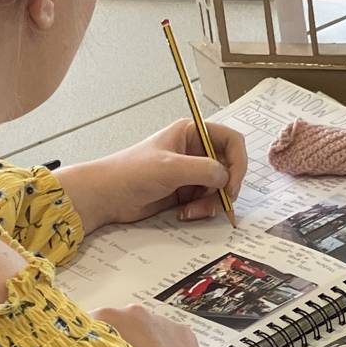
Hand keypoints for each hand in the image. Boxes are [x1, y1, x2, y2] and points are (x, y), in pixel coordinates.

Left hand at [58, 118, 247, 231]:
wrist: (107, 196)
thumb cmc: (130, 172)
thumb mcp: (170, 167)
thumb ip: (204, 170)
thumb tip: (227, 178)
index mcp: (192, 133)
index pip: (231, 141)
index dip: (238, 162)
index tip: (233, 184)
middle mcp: (195, 151)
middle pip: (229, 168)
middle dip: (225, 188)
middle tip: (220, 203)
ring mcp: (192, 173)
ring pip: (220, 188)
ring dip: (212, 203)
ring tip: (192, 210)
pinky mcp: (187, 192)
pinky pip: (208, 201)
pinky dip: (202, 210)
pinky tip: (184, 213)